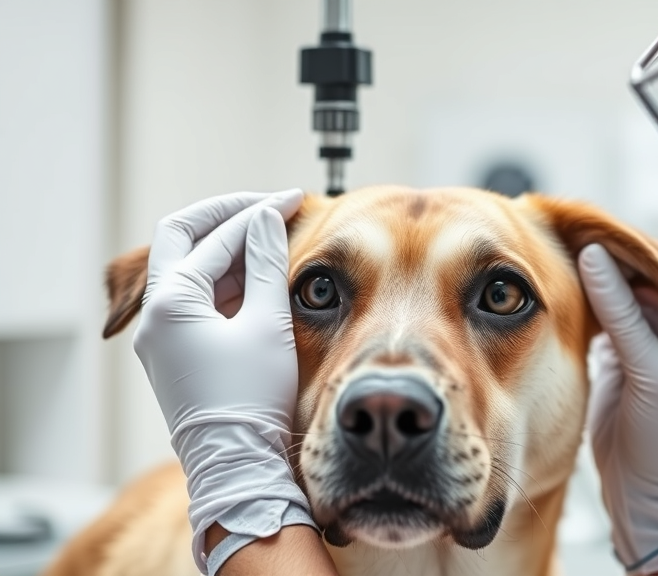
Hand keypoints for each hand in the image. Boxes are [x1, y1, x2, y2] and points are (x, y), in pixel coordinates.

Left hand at [132, 190, 315, 573]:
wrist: (239, 464)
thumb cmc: (253, 399)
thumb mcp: (267, 324)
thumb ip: (268, 263)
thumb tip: (267, 216)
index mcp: (171, 303)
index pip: (216, 238)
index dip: (258, 213)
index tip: (294, 199)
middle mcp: (155, 316)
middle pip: (181, 240)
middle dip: (227, 218)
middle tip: (267, 207)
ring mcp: (162, 336)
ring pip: (189, 270)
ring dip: (229, 251)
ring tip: (273, 240)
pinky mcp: (177, 353)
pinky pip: (196, 300)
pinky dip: (226, 282)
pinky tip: (260, 279)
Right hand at [578, 244, 657, 573]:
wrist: (644, 495)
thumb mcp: (649, 373)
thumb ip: (621, 315)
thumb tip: (593, 256)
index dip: (626, 257)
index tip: (589, 233)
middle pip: (637, 285)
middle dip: (607, 266)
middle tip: (567, 236)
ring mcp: (644, 346)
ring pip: (616, 301)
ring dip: (591, 283)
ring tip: (559, 255)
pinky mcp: (618, 360)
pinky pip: (600, 321)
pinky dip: (583, 306)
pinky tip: (562, 288)